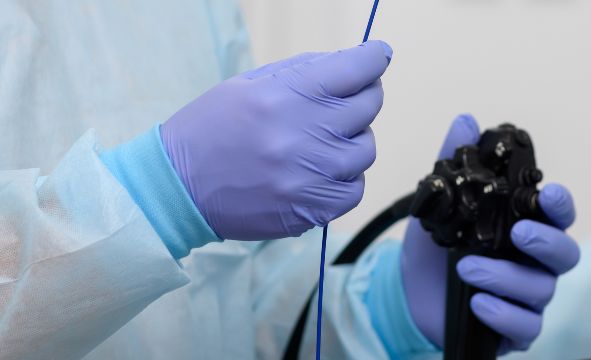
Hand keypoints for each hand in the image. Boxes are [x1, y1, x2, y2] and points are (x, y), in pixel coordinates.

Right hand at [160, 41, 392, 239]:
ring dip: (352, 140)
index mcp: (288, 94)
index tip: (378, 55)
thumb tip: (352, 63)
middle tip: (347, 99)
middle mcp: (305, 133)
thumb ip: (304, 71)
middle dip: (364, 96)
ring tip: (322, 141)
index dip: (373, 58)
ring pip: (366, 149)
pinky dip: (346, 178)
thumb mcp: (249, 84)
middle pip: (369, 106)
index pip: (355, 68)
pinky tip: (321, 172)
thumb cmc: (213, 128)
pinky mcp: (313, 208)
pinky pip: (355, 189)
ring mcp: (312, 174)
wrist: (178, 186)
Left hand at [401, 114, 580, 352]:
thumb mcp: (440, 202)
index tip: (547, 192)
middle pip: (566, 253)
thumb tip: (465, 121)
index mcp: (526, 227)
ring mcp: (528, 297)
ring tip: (466, 267)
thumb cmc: (437, 246)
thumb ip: (454, 162)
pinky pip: (526, 327)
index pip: (558, 214)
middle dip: (546, 241)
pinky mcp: (514, 329)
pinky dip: (503, 315)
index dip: (560, 204)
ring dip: (506, 277)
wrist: (408, 292)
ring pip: (541, 290)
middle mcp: (535, 262)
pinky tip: (477, 302)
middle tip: (518, 233)